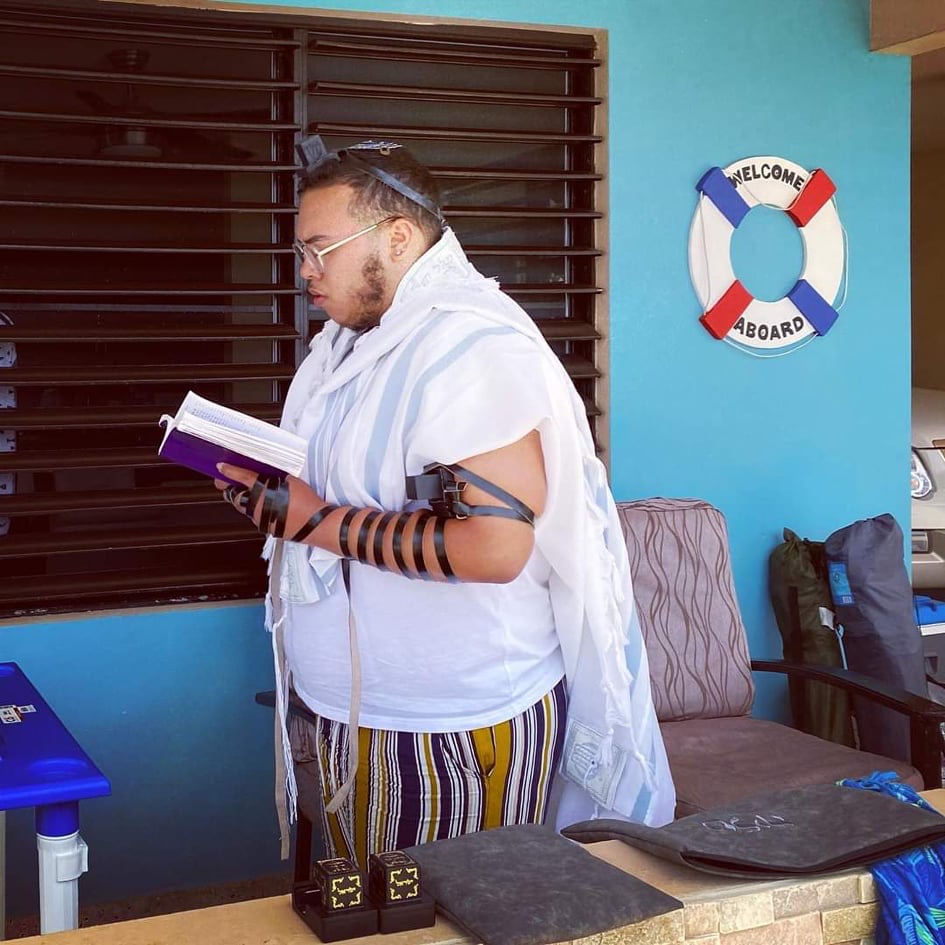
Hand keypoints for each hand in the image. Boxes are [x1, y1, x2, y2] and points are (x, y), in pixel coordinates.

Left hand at [214, 463, 330, 540]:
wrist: (316, 523)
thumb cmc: (306, 501)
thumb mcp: (290, 480)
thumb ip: (274, 477)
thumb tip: (266, 474)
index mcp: (262, 491)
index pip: (241, 478)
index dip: (229, 471)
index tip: (221, 468)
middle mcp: (256, 507)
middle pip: (235, 497)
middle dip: (232, 489)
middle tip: (232, 481)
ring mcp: (260, 519)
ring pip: (245, 508)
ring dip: (246, 501)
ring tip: (254, 494)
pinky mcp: (266, 528)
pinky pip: (257, 517)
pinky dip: (259, 510)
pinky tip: (269, 507)